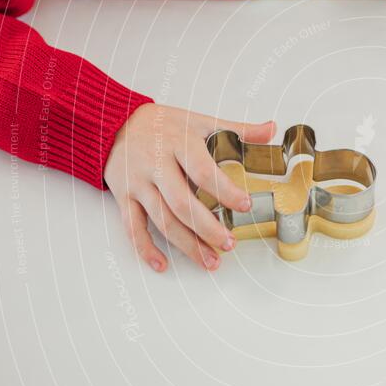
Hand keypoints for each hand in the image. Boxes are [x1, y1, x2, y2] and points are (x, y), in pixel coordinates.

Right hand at [104, 103, 275, 271]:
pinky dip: (146, 249)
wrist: (114, 122)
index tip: (245, 205)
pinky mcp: (124, 197)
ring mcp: (138, 183)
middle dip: (207, 228)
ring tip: (211, 261)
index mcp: (179, 144)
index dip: (225, 191)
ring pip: (161, 220)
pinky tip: (163, 264)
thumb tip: (271, 129)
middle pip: (181, 203)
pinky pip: (133, 227)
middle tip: (229, 243)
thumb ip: (236, 129)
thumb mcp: (200, 121)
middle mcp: (156, 165)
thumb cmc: (162, 124)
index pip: (204, 171)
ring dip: (187, 244)